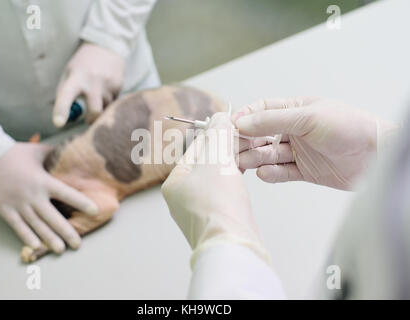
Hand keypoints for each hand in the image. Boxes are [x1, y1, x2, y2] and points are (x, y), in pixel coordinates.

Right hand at [0, 143, 98, 252]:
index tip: (95, 211)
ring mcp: (18, 205)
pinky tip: (37, 246)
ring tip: (61, 249)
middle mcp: (33, 196)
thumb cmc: (15, 153)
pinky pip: (18, 226)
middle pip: (53, 218)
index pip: (67, 194)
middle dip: (67, 232)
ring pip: (37, 225)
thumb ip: (55, 155)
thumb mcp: (39, 151)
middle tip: (77, 244)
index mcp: (44, 181)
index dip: (82, 203)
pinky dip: (27, 237)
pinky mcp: (5, 210)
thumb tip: (72, 152)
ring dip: (50, 239)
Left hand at [52, 42, 124, 126]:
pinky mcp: (120, 85)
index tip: (58, 123)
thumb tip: (63, 118)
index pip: (66, 96)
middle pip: (94, 111)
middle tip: (88, 120)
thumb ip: (64, 93)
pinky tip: (106, 89)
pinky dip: (109, 101)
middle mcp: (93, 81)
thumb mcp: (69, 73)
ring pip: (106, 108)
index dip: (62, 110)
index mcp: (76, 77)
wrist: (106, 47)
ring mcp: (109, 83)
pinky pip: (114, 102)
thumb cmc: (83, 64)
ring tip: (97, 95)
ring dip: (101, 108)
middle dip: (91, 120)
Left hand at [161, 113, 268, 265]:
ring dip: (232, 163)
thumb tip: (220, 116)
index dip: (215, 134)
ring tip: (248, 152)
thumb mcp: (216, 158)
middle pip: (206, 163)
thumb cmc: (218, 204)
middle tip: (243, 136)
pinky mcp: (217, 219)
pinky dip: (235, 180)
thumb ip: (218, 134)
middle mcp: (183, 198)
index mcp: (174, 183)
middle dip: (225, 148)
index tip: (230, 124)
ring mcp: (199, 210)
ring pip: (217, 178)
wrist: (232, 243)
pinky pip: (225, 193)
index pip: (195, 149)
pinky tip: (245, 173)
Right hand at [233, 97, 391, 189]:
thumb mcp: (308, 118)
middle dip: (245, 142)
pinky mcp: (304, 171)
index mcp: (295, 111)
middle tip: (230, 150)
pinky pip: (281, 172)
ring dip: (254, 159)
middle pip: (260, 135)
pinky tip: (264, 174)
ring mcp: (299, 151)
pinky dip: (271, 174)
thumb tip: (243, 121)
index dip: (245, 118)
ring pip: (268, 155)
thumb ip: (273, 120)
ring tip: (242, 164)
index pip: (262, 111)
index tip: (230, 126)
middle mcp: (295, 130)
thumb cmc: (352, 128)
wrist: (377, 156)